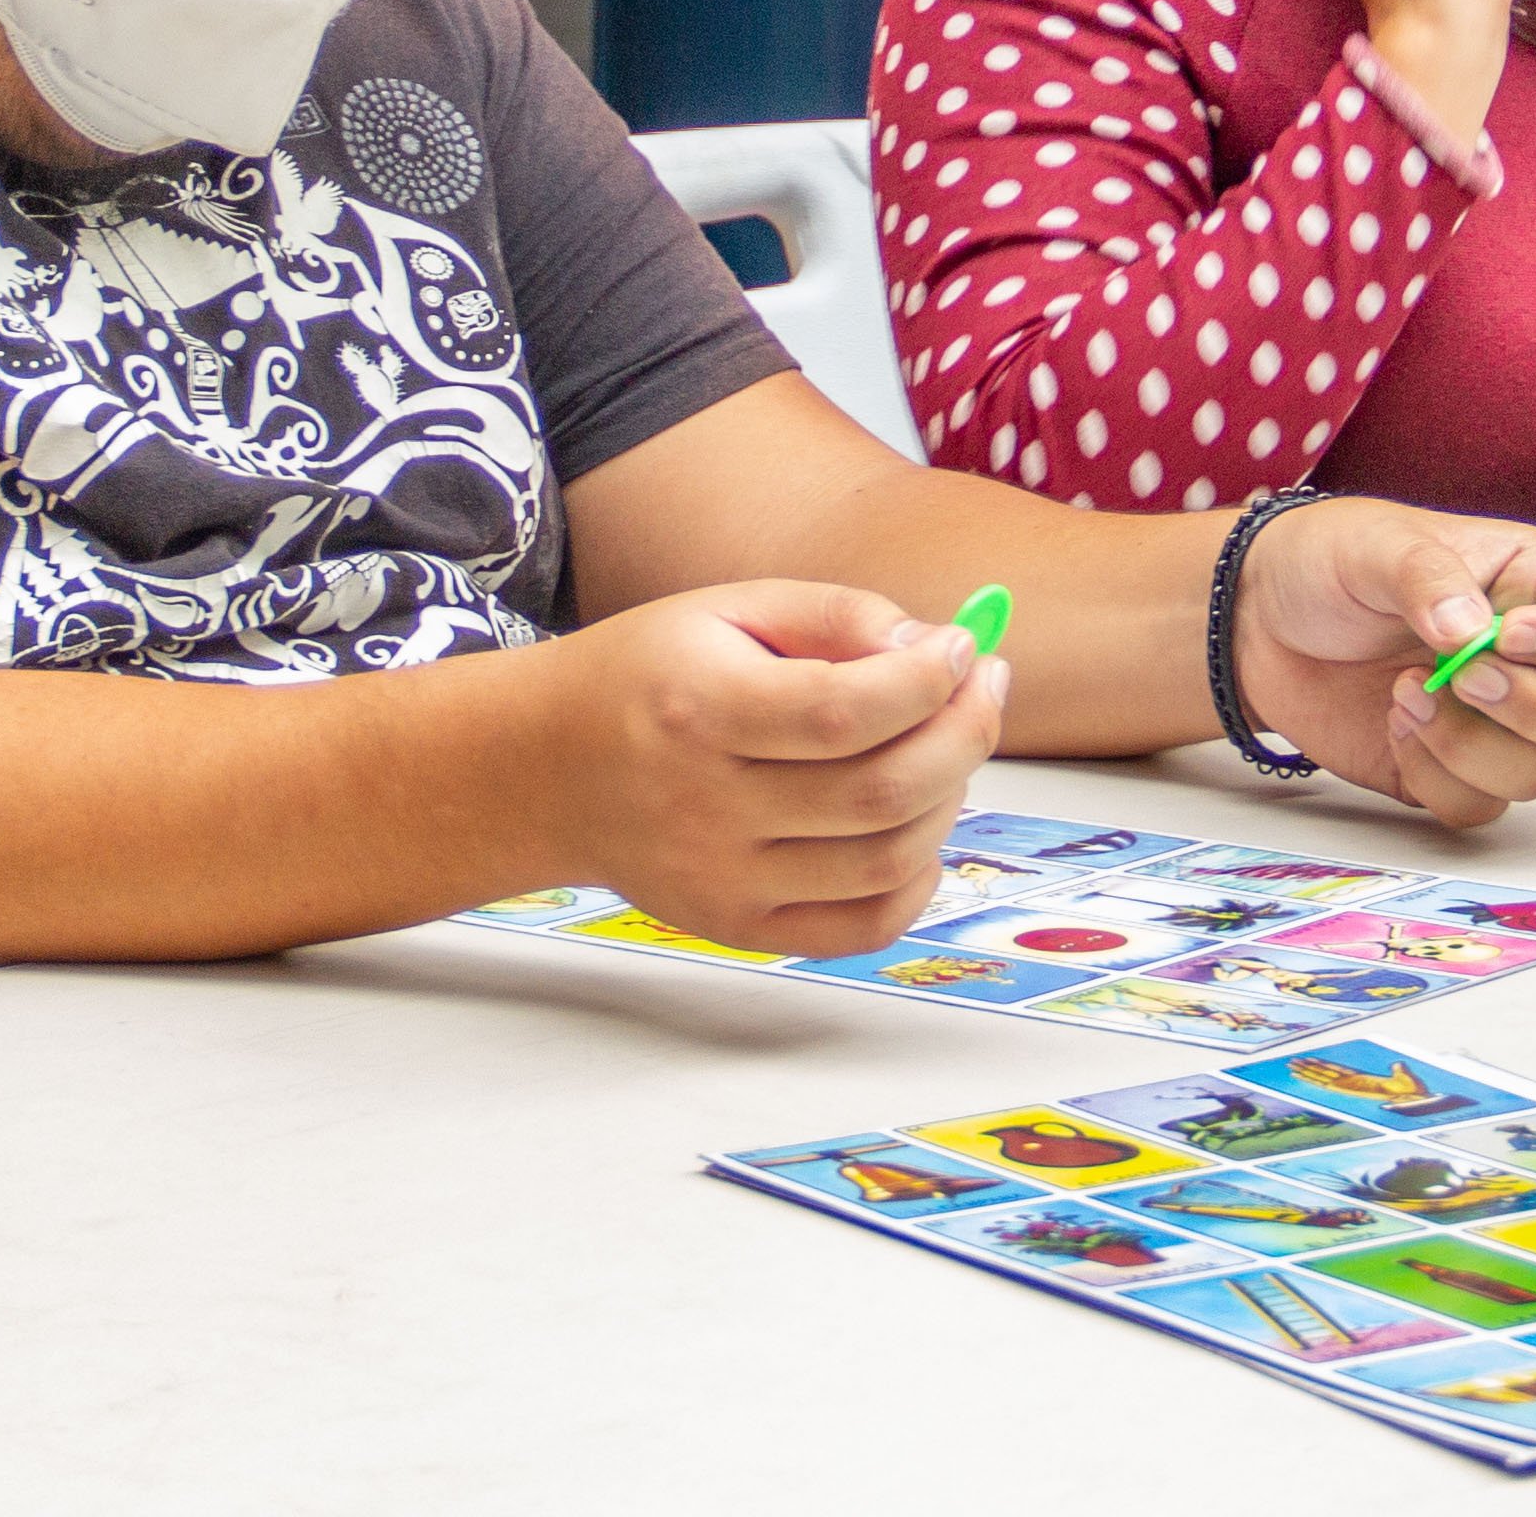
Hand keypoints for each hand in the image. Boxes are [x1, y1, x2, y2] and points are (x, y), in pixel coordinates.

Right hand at [532, 581, 1001, 955]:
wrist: (550, 769)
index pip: (846, 711)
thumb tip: (936, 649)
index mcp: (698, 709)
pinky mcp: (739, 927)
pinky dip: (918, 877)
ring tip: (945, 745)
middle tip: (984, 686)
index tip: (963, 645)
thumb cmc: (650, 676)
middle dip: (964, 733)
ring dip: (949, 796)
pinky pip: (865, 926)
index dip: (929, 679)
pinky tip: (918, 821)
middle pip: (880, 792)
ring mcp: (722, 881)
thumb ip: (836, 616)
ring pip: (887, 860)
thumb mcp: (729, 608)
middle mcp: (705, 807)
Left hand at [1231, 498, 1535, 830]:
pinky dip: (1435, 780)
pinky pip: (1479, 807)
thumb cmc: (1329, 562)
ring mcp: (1496, 722)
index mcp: (1532, 585)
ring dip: (1472, 747)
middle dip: (1533, 709)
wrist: (1259, 623)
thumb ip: (1427, 578)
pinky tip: (1394, 729)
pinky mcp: (1451, 770)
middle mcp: (1531, 660)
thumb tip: (1472, 632)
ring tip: (1404, 696)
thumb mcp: (1376, 544)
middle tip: (1459, 677)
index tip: (1506, 637)